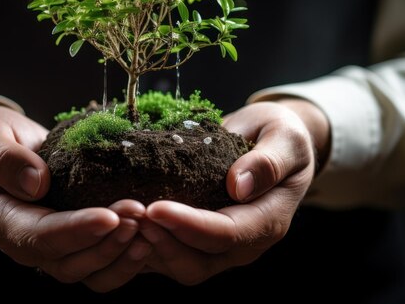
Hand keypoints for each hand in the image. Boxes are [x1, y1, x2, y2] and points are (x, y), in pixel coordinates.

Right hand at [0, 100, 150, 291]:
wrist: (2, 149)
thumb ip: (3, 159)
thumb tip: (36, 182)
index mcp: (3, 222)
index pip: (40, 236)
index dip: (76, 230)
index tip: (109, 216)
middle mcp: (28, 245)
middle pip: (69, 262)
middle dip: (107, 243)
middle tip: (139, 214)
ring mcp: (53, 248)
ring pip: (89, 272)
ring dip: (121, 254)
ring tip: (148, 227)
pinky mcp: (76, 243)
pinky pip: (102, 265)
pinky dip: (126, 257)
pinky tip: (150, 236)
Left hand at [139, 99, 328, 283]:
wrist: (274, 145)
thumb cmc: (281, 137)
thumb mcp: (285, 138)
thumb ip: (268, 162)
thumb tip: (238, 185)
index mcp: (267, 222)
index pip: (225, 234)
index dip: (189, 225)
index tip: (156, 207)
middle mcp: (242, 245)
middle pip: (196, 264)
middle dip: (161, 243)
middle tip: (130, 214)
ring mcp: (217, 248)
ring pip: (176, 266)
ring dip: (145, 246)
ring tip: (119, 216)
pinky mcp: (195, 242)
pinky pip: (165, 256)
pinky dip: (140, 245)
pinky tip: (120, 222)